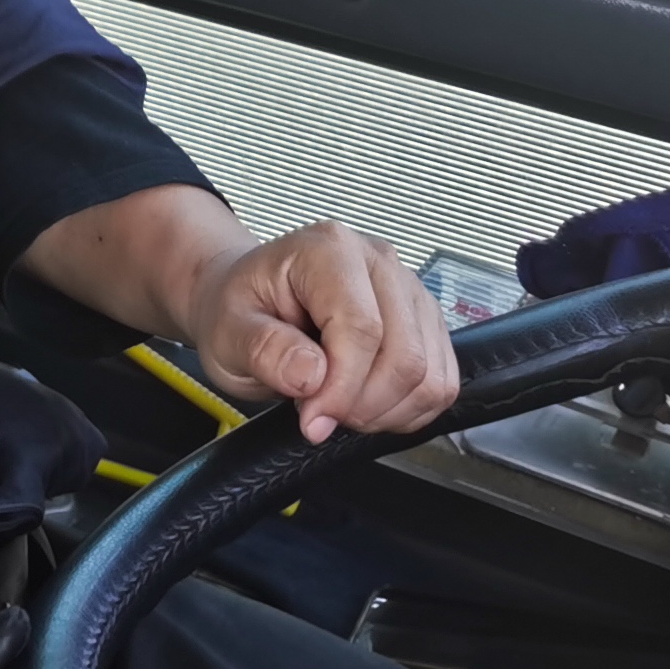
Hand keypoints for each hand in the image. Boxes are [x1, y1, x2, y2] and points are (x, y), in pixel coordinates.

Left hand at [175, 220, 459, 444]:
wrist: (251, 298)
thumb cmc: (241, 307)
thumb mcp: (227, 330)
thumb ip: (264, 349)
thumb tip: (312, 375)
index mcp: (328, 250)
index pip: (362, 329)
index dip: (342, 388)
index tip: (312, 419)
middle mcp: (378, 261)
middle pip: (405, 356)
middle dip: (363, 405)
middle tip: (320, 414)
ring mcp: (409, 290)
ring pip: (430, 374)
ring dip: (386, 410)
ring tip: (340, 405)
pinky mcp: (424, 321)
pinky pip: (442, 381)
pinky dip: (408, 409)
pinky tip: (366, 403)